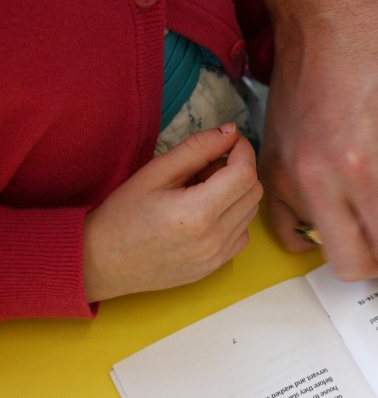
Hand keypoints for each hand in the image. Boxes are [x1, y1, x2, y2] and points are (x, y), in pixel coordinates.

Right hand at [83, 123, 262, 301]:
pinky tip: (205, 214)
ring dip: (236, 193)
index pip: (245, 174)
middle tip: (206, 168)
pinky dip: (233, 217)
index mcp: (196, 213)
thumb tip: (232, 131)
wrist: (102, 262)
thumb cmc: (123, 214)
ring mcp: (217, 257)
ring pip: (251, 211)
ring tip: (202, 192)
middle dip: (239, 170)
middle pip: (254, 191)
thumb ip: (197, 148)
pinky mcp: (217, 266)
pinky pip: (243, 232)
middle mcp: (213, 239)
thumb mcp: (155, 172)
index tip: (231, 141)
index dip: (244, 151)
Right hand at [259, 9, 377, 302]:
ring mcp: (288, 178)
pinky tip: (343, 216)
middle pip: (358, 266)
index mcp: (366, 168)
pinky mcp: (271, 170)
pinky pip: (290, 229)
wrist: (326, 21)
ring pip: (326, 250)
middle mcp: (319, 182)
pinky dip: (320, 235)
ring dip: (362, 249)